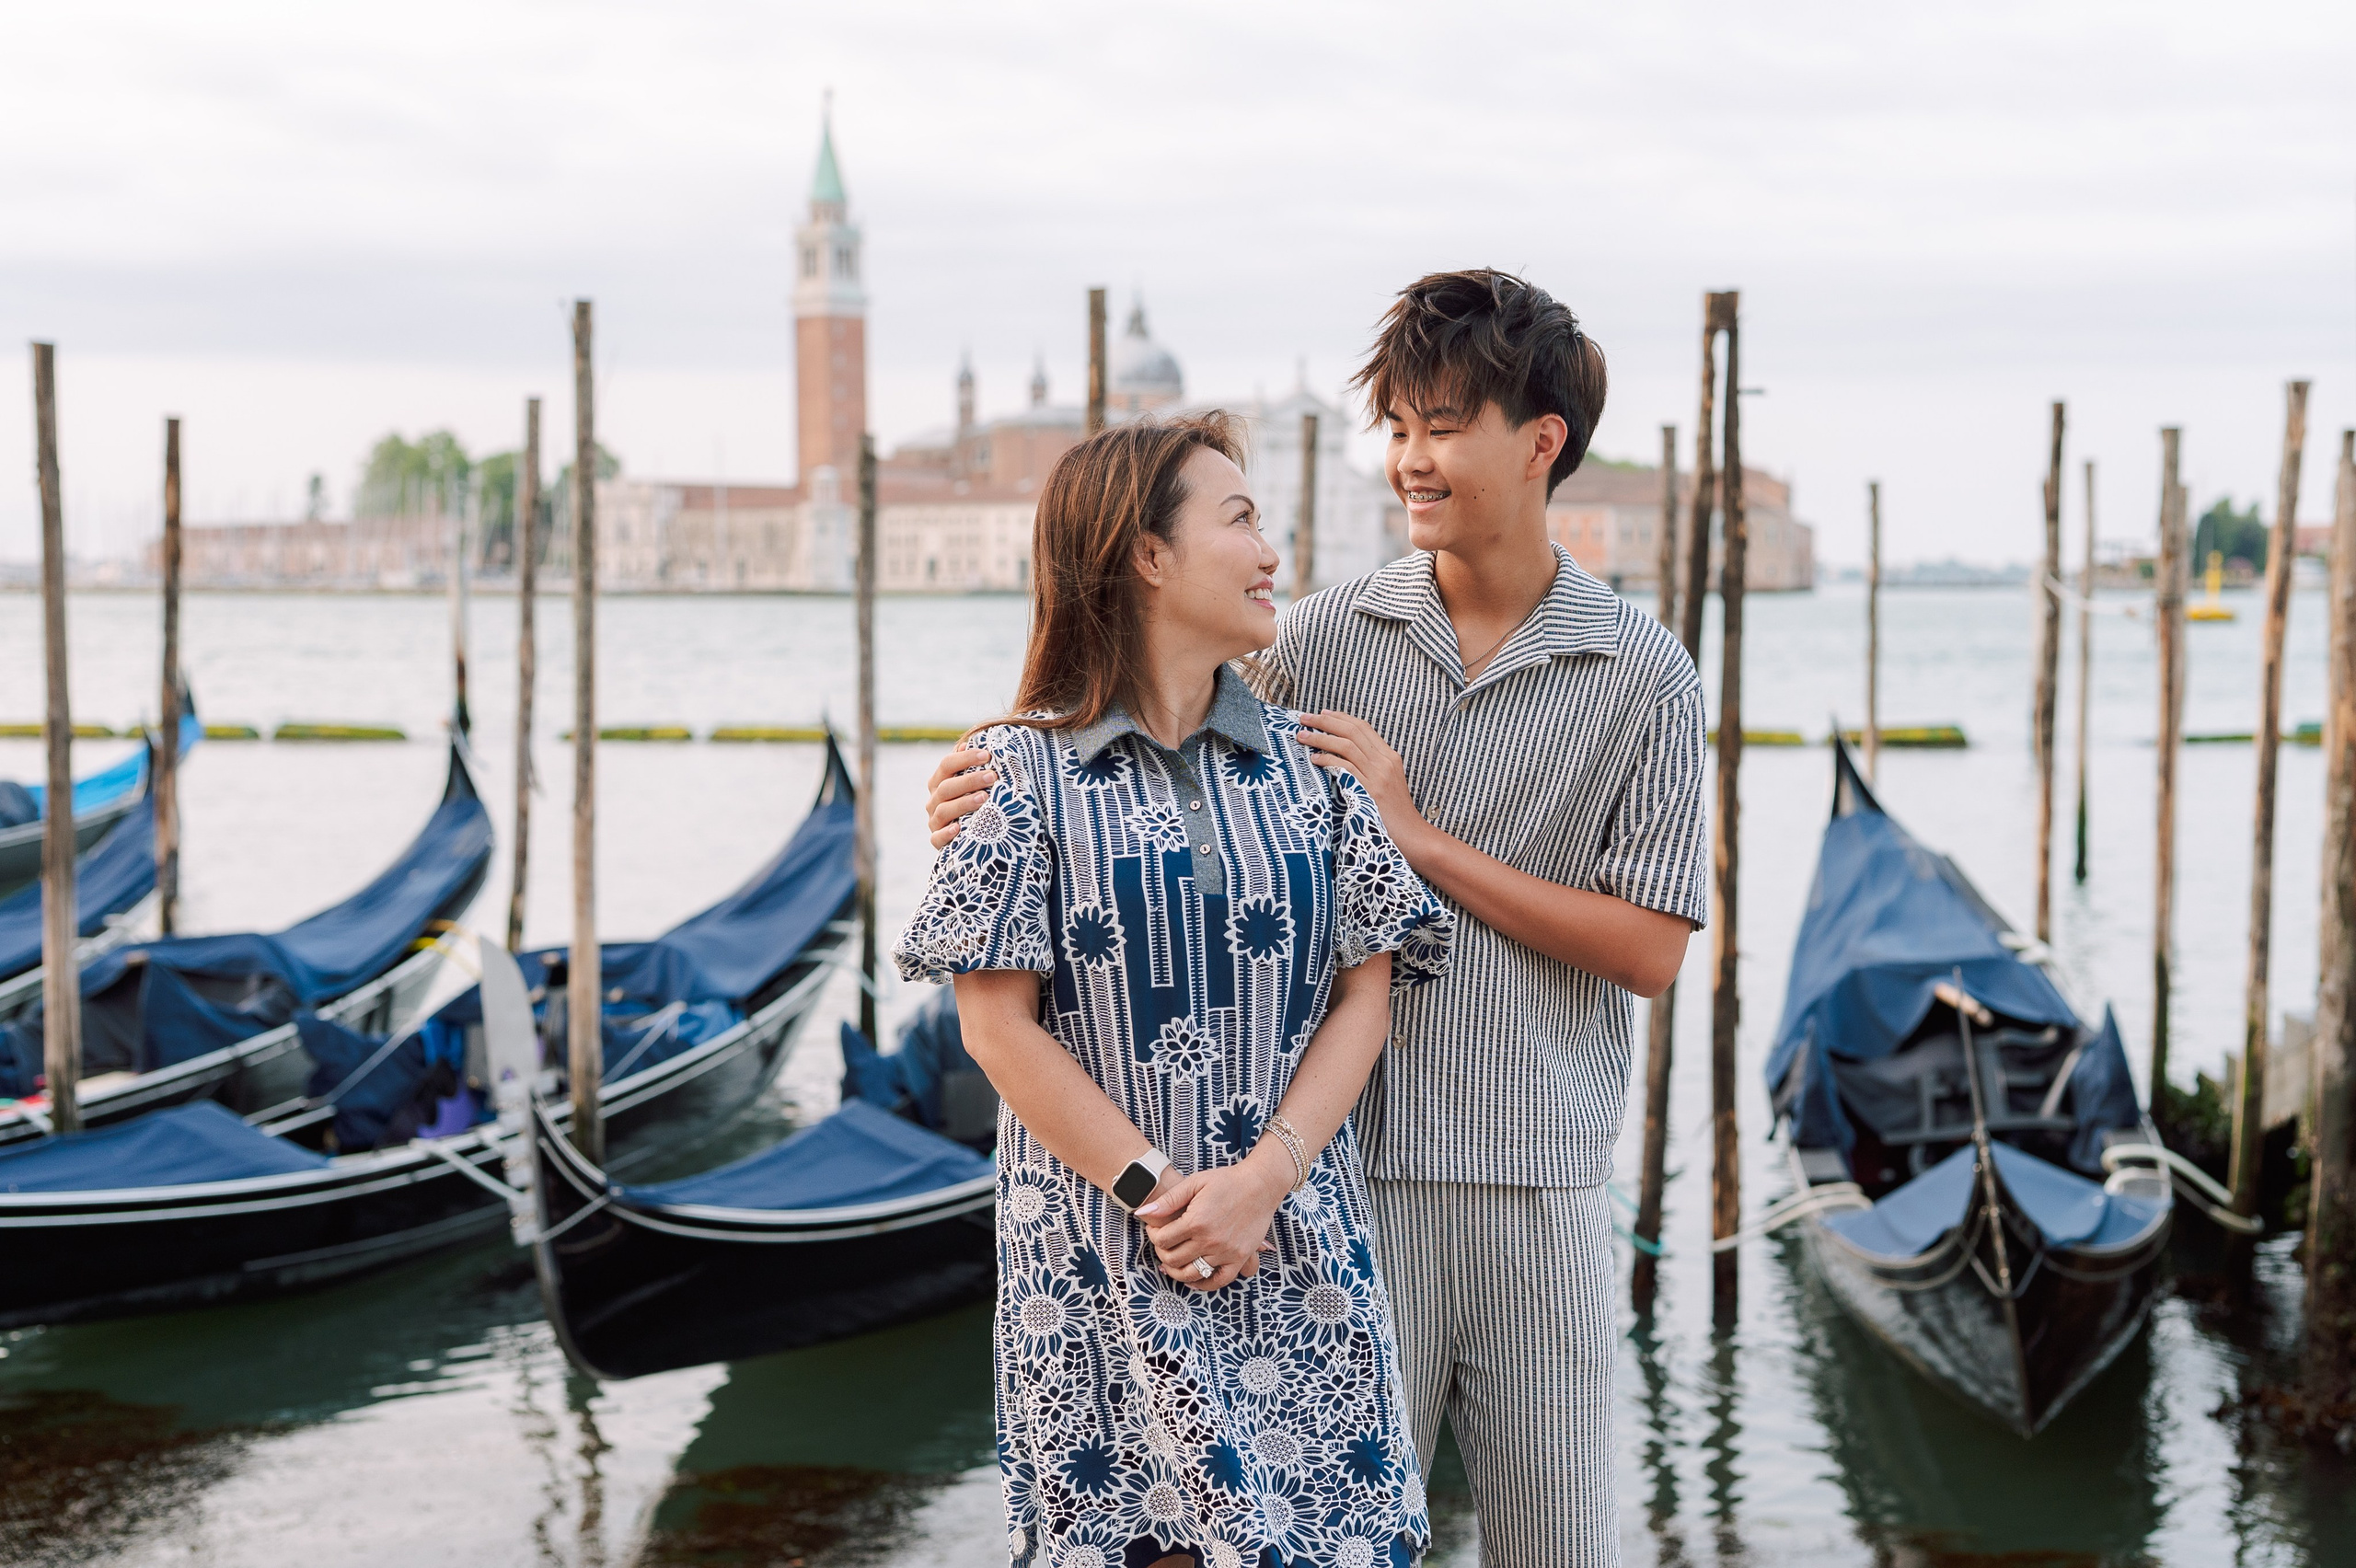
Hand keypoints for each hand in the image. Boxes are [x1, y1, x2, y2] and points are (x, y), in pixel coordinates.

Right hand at [924, 745, 993, 849]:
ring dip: (963, 803)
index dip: (965, 758)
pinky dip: (946, 833)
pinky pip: (937, 838)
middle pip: (946, 787)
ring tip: (984, 798)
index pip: (946, 765)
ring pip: (943, 810)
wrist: (971, 835)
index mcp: (939, 782)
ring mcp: (934, 821)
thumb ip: (971, 766)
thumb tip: (971, 742)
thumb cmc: (974, 802)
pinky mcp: (937, 841)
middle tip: (993, 776)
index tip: (987, 755)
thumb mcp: (972, 783)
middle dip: (970, 780)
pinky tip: (958, 828)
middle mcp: (934, 800)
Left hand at [1137, 1153, 1288, 1290]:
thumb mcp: (1194, 1183)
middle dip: (1162, 1253)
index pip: (1162, 1240)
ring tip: (1172, 1263)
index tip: (1155, 1230)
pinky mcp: (1239, 1258)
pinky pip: (1219, 1281)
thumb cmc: (1226, 1180)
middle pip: (1174, 1259)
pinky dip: (1203, 1284)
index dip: (1153, 1235)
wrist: (1260, 1185)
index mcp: (1196, 1221)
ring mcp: (1226, 1252)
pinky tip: (1193, 1280)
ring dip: (1176, 1272)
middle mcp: (1210, 1241)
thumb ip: (1168, 1200)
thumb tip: (1142, 1213)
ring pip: (1192, 1274)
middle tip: (1163, 1244)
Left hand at [1293, 711, 1430, 859]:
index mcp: (1389, 756)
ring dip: (1320, 738)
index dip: (1340, 718)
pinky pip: (1345, 768)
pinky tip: (1314, 759)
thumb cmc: (1394, 813)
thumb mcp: (1386, 783)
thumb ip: (1369, 766)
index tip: (1321, 714)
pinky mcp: (1370, 791)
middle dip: (1325, 721)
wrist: (1412, 836)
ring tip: (1302, 737)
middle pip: (1352, 731)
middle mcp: (1385, 761)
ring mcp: (1378, 775)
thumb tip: (1340, 755)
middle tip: (1304, 719)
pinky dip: (1327, 760)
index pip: (1363, 727)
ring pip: (1346, 746)